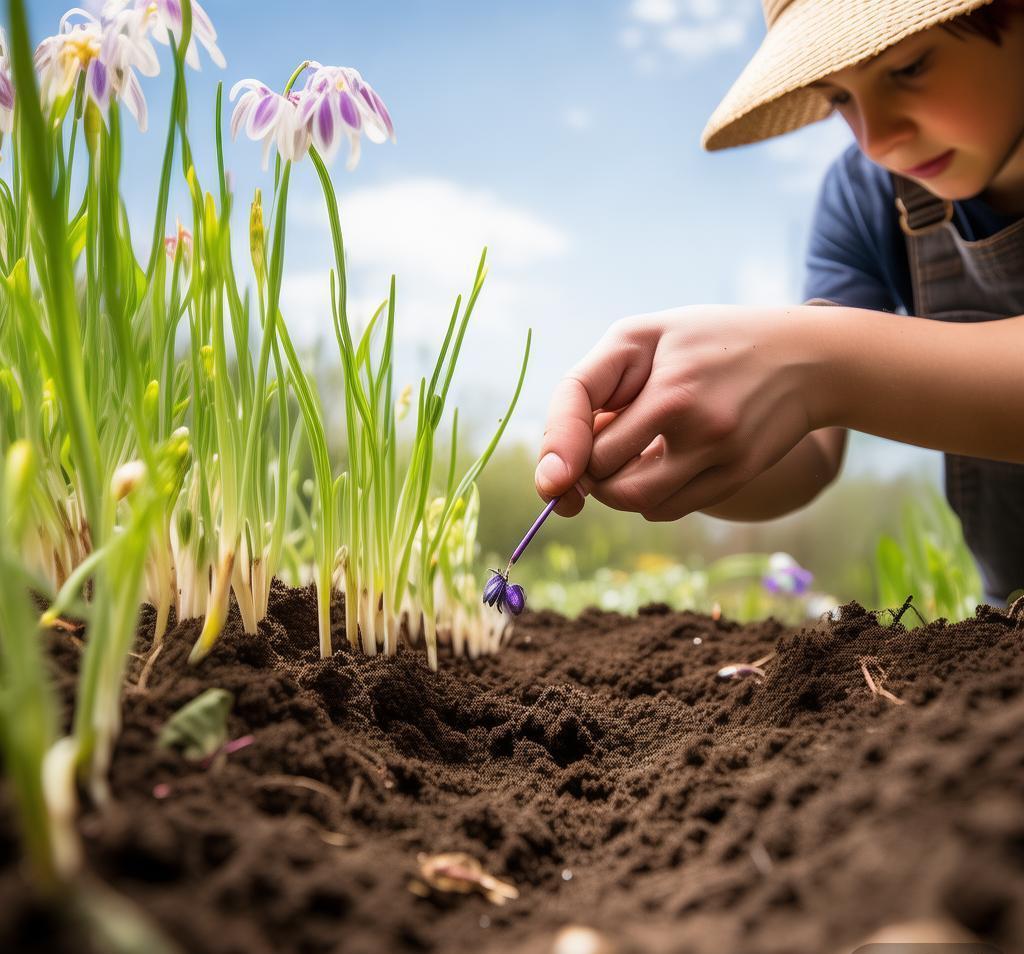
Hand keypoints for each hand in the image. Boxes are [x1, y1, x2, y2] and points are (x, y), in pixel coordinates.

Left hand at [535, 305, 824, 520]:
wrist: (807, 358)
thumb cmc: (709, 345)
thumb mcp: (647, 336)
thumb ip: (596, 387)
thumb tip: (565, 462)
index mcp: (651, 359)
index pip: (576, 403)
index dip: (556, 448)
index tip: (551, 482)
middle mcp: (683, 405)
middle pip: (601, 468)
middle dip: (590, 464)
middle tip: (608, 440)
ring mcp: (714, 446)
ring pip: (632, 500)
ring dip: (617, 488)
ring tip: (635, 453)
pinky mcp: (736, 474)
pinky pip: (665, 510)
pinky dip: (649, 499)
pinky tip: (663, 465)